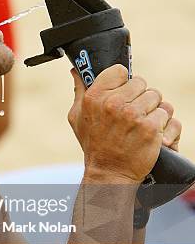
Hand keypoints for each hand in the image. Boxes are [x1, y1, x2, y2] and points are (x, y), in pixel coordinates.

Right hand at [68, 64, 180, 182]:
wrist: (110, 173)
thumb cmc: (93, 144)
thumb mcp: (77, 117)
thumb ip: (79, 91)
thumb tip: (77, 71)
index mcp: (95, 97)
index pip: (120, 71)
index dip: (123, 82)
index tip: (122, 93)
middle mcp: (113, 103)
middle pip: (141, 83)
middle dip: (139, 96)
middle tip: (132, 113)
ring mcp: (133, 115)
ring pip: (156, 97)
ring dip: (152, 109)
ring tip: (141, 123)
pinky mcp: (150, 128)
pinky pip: (165, 114)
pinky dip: (162, 124)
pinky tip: (150, 133)